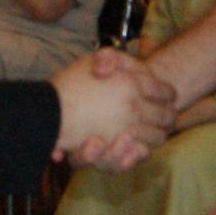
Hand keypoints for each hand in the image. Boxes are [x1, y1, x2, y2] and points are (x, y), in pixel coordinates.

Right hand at [52, 51, 174, 169]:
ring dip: (157, 134)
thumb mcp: (91, 60)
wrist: (47, 113)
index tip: (168, 96)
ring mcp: (127, 131)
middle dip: (168, 115)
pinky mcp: (117, 151)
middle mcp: (134, 108)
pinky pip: (139, 155)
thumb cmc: (69, 85)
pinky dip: (140, 152)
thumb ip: (112, 59)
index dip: (168, 93)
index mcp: (133, 83)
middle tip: (167, 114)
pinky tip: (137, 147)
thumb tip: (125, 70)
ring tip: (152, 130)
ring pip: (157, 137)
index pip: (166, 91)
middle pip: (167, 116)